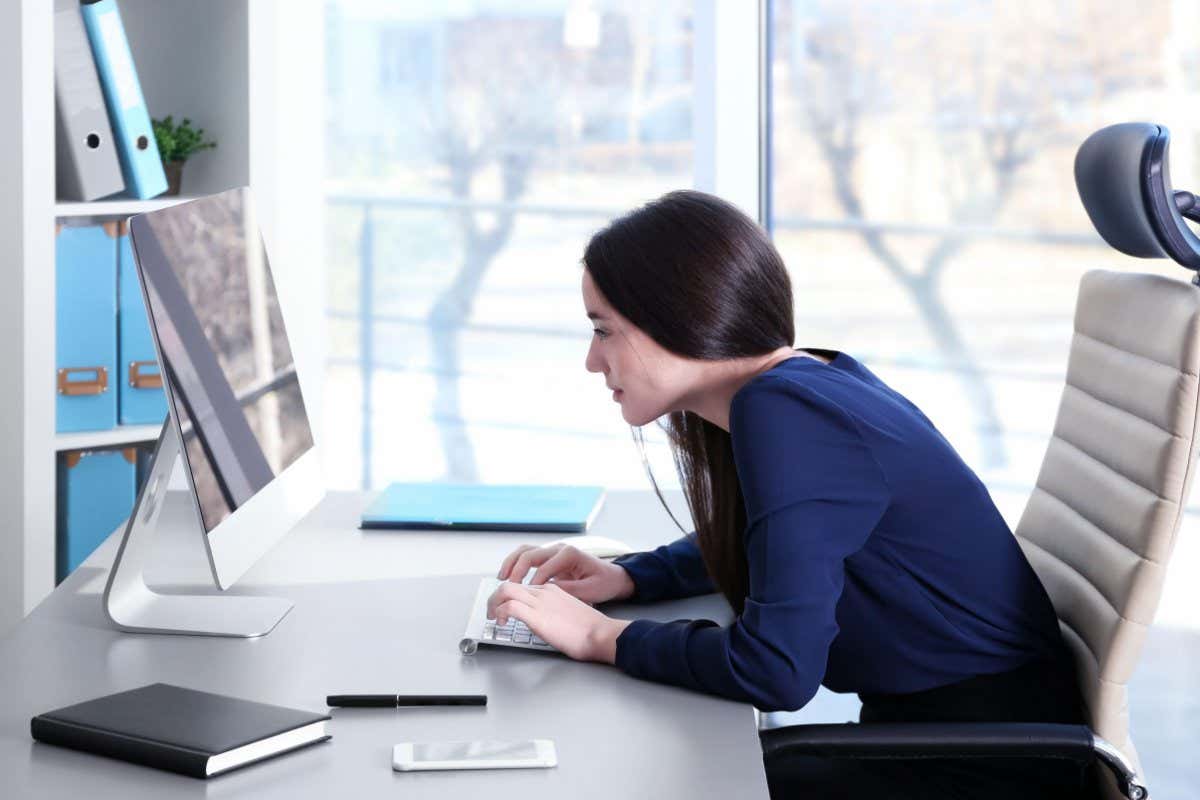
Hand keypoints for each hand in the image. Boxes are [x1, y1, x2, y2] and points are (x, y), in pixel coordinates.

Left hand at [486, 581, 630, 662]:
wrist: (600, 633)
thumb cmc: (591, 630)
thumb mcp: (569, 614)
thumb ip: (555, 612)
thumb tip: (545, 622)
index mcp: (553, 590)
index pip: (522, 586)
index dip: (509, 596)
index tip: (504, 607)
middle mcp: (544, 592)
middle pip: (510, 584)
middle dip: (495, 597)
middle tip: (492, 611)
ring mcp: (540, 602)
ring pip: (505, 590)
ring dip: (493, 603)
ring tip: (493, 617)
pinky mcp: (537, 616)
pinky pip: (509, 607)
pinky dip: (499, 613)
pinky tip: (501, 622)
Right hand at [496, 543, 634, 604]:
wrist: (613, 578)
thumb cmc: (603, 583)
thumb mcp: (589, 591)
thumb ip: (567, 591)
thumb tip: (545, 592)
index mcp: (570, 554)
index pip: (544, 568)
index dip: (533, 583)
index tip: (526, 597)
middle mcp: (560, 549)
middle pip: (530, 554)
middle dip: (516, 570)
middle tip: (507, 587)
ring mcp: (554, 551)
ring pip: (525, 551)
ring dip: (512, 563)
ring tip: (502, 578)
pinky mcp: (550, 558)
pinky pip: (528, 557)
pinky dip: (516, 564)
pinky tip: (509, 576)